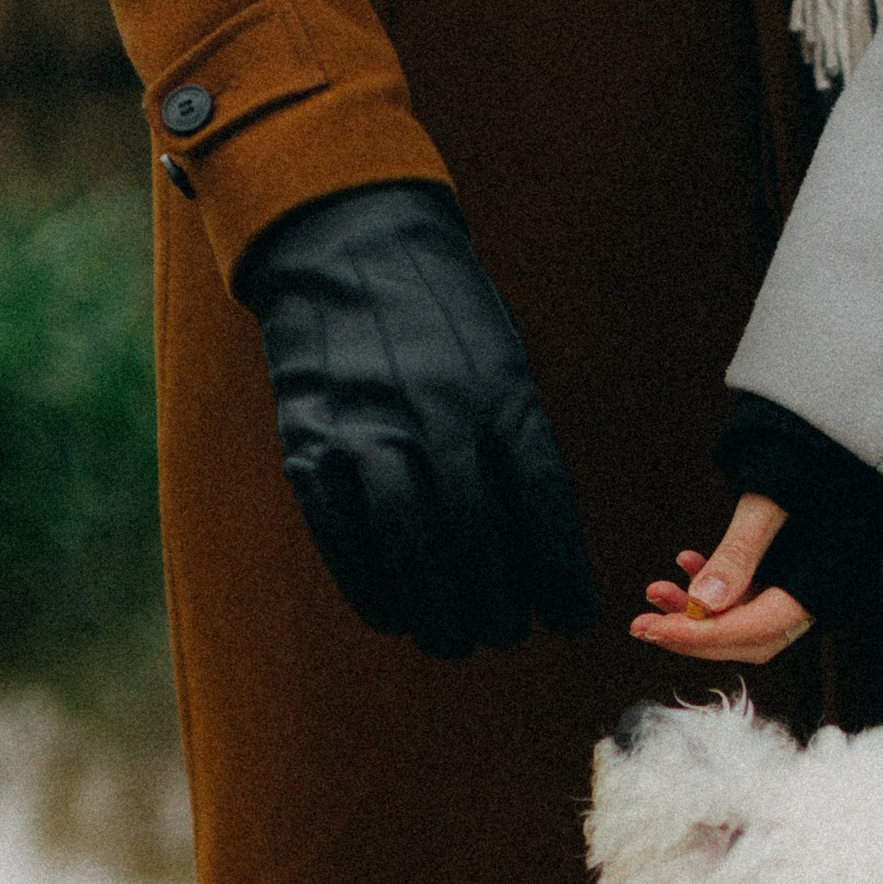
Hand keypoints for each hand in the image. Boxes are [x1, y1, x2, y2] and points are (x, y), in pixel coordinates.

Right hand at [239, 180, 598, 661]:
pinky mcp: (310, 447)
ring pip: (411, 549)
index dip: (560, 574)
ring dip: (439, 612)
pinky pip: (344, 541)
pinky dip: (375, 591)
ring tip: (456, 637)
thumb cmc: (440, 320)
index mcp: (498, 390)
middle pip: (477, 538)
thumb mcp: (500, 363)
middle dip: (499, 605)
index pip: (542, 503)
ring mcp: (367, 430)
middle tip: (506, 632)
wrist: (344, 246)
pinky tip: (397, 615)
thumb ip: (516, 446)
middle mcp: (435, 412)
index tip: (573, 619)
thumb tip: (540, 552)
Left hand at [631, 390, 882, 662]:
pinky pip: (744, 594)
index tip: (657, 630)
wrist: (841, 435)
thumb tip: (704, 601)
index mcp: (820, 585)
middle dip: (692, 635)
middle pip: (747, 638)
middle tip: (644, 625)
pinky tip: (685, 559)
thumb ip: (740, 550)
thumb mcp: (773, 500)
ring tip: (654, 591)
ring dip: (694, 611)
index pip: (757, 631)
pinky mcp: (785, 571)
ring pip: (741, 619)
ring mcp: (797, 585)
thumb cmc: (818, 460)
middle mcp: (811, 595)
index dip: (704, 636)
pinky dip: (712, 586)